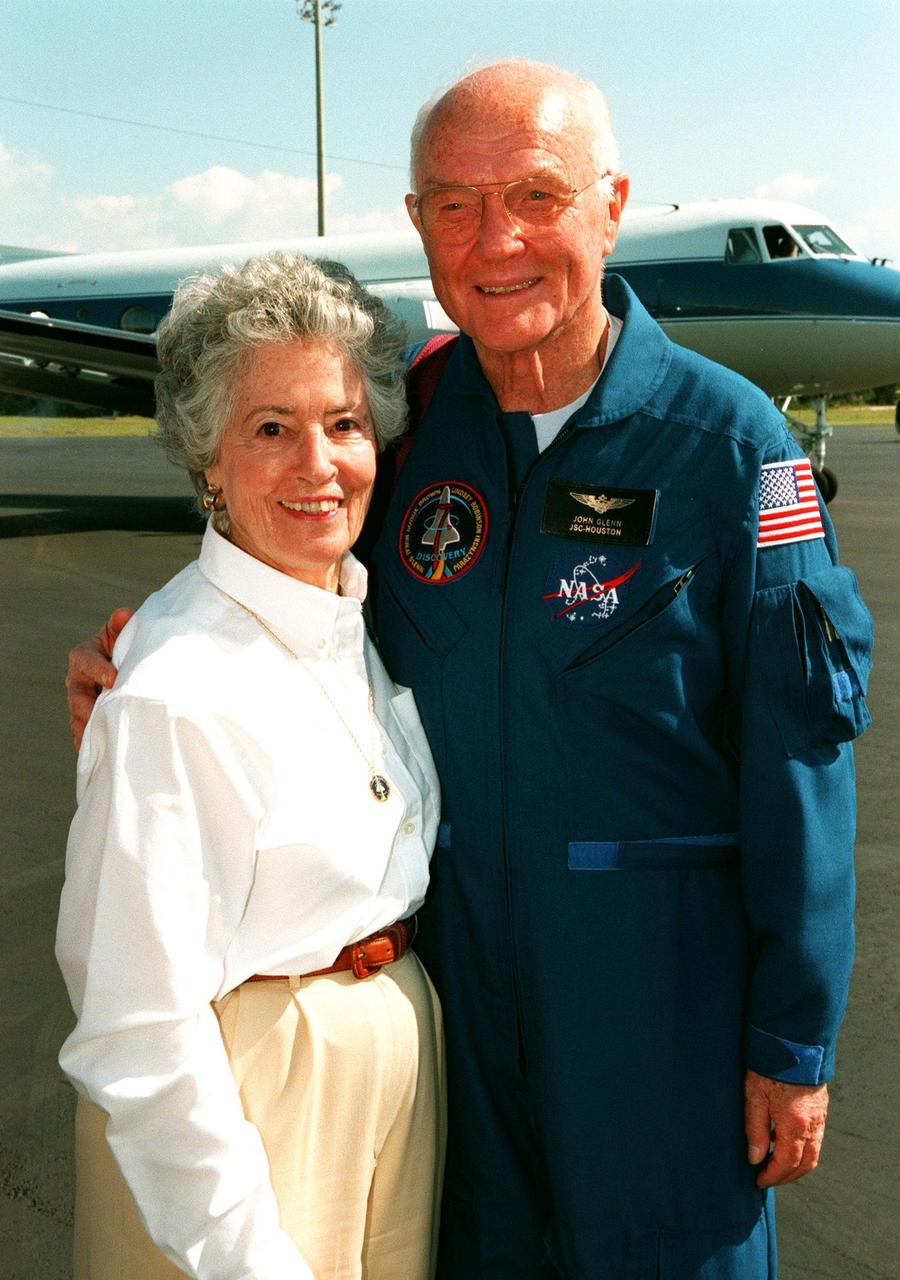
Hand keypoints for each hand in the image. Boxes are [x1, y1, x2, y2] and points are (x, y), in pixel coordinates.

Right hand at [65, 608, 132, 749]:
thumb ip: (121, 625)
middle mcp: (78, 680)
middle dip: (88, 708)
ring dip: (89, 729)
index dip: (98, 669)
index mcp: (84, 656)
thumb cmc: (124, 645)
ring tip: (102, 739)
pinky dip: (91, 743)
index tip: (113, 679)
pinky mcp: (87, 719)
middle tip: (104, 716)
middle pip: (77, 696)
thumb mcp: (122, 633)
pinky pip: (85, 732)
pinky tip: (104, 752)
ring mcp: (80, 702)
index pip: (86, 661)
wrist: (127, 664)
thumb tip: (124, 614)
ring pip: (78, 718)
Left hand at [744, 1068, 828, 1186]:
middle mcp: (813, 1125)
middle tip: (769, 1179)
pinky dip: (804, 1150)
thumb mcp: (754, 1097)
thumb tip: (755, 1158)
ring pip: (814, 1153)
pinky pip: (816, 1139)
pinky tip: (786, 1144)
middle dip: (787, 1176)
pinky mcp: (821, 1108)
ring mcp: (820, 1117)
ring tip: (777, 1166)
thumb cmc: (770, 1067)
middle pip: (805, 1164)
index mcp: (795, 1125)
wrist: (793, 1042)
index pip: (786, 1163)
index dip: (773, 1176)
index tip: (759, 1181)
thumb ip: (755, 1130)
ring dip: (797, 1165)